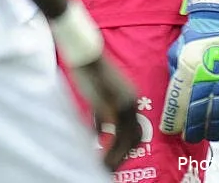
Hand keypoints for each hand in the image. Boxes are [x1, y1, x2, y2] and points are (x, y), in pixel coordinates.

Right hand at [68, 56, 140, 170]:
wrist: (84, 52)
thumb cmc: (87, 69)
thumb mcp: (97, 95)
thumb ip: (102, 113)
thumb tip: (99, 133)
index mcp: (130, 98)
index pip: (134, 130)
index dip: (126, 147)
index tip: (115, 158)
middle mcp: (131, 102)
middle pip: (134, 137)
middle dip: (122, 155)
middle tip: (110, 167)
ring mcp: (122, 104)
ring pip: (126, 139)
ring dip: (116, 156)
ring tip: (105, 167)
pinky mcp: (111, 105)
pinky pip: (114, 134)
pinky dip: (108, 148)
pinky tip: (99, 156)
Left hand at [160, 0, 218, 142]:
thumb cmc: (193, 36)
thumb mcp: (176, 51)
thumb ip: (176, 72)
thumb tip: (176, 92)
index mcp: (188, 69)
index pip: (180, 100)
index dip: (175, 117)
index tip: (171, 129)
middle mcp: (208, 76)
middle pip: (201, 109)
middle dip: (195, 127)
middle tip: (190, 138)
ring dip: (216, 126)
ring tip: (210, 137)